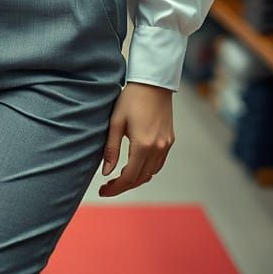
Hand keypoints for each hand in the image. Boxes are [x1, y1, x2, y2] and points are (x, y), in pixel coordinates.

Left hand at [98, 82, 174, 197]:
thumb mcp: (116, 122)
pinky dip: (147, 170)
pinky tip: (136, 166)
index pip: (129, 177)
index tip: (102, 191)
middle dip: (123, 186)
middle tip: (107, 187)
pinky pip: (159, 163)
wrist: (153, 82)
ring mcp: (166, 145)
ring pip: (151, 173)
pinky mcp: (170, 140)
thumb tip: (106, 173)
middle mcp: (158, 148)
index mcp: (143, 145)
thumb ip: (111, 149)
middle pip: (141, 178)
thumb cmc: (131, 98)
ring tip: (119, 178)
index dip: (115, 187)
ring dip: (136, 179)